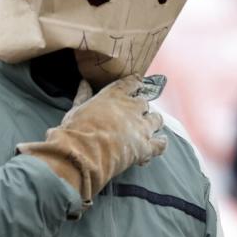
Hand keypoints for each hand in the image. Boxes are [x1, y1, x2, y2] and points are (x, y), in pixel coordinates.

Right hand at [19, 76, 167, 202]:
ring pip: (157, 120)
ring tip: (147, 128)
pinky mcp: (145, 147)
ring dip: (153, 123)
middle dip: (141, 109)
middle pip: (144, 103)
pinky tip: (159, 143)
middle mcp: (132, 109)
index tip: (138, 83)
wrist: (82, 153)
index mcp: (115, 96)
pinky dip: (161, 143)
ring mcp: (141, 128)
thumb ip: (83, 96)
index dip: (136, 83)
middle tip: (134, 115)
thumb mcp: (76, 109)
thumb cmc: (76, 130)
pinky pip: (160, 144)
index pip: (131, 83)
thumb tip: (84, 83)